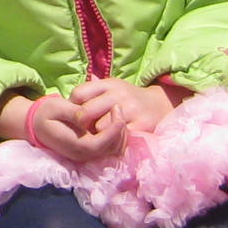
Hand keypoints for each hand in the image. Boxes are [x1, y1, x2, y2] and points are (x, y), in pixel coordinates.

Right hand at [1, 90, 122, 164]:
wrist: (37, 125)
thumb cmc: (46, 114)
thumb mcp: (55, 107)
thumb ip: (72, 112)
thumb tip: (84, 116)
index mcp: (74, 145)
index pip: (100, 144)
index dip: (113, 129)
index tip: (116, 109)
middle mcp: (83, 154)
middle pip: (112, 149)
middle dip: (120, 129)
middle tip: (118, 108)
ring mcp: (88, 155)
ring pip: (115, 150)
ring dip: (121, 133)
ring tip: (117, 113)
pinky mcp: (92, 153)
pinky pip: (112, 148)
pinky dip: (118, 137)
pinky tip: (114, 121)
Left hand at [71, 74, 185, 138]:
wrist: (161, 105)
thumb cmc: (129, 98)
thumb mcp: (112, 88)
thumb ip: (92, 92)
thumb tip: (65, 100)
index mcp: (109, 84)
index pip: (79, 93)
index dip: (73, 106)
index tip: (74, 115)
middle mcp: (119, 94)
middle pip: (87, 112)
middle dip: (81, 124)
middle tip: (82, 131)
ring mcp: (131, 110)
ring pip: (100, 127)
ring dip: (96, 135)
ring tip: (96, 138)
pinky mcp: (141, 125)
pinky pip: (118, 138)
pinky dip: (112, 142)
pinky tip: (111, 142)